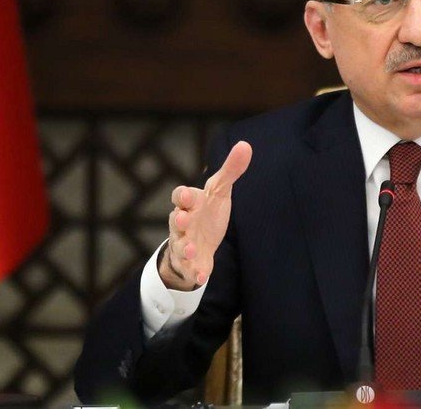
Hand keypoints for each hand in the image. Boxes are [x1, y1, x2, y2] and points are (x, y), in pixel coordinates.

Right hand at [160, 141, 252, 290]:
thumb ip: (231, 170)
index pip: (180, 195)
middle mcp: (183, 223)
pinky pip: (190, 268)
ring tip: (191, 250)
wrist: (199, 242)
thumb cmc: (208, 211)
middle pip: (174, 220)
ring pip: (179, 245)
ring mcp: (184, 243)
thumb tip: (246, 145)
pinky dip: (195, 272)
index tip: (188, 195)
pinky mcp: (191, 262)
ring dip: (184, 248)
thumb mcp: (220, 191)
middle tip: (181, 218)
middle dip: (177, 219)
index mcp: (190, 203)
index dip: (182, 195)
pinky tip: (202, 276)